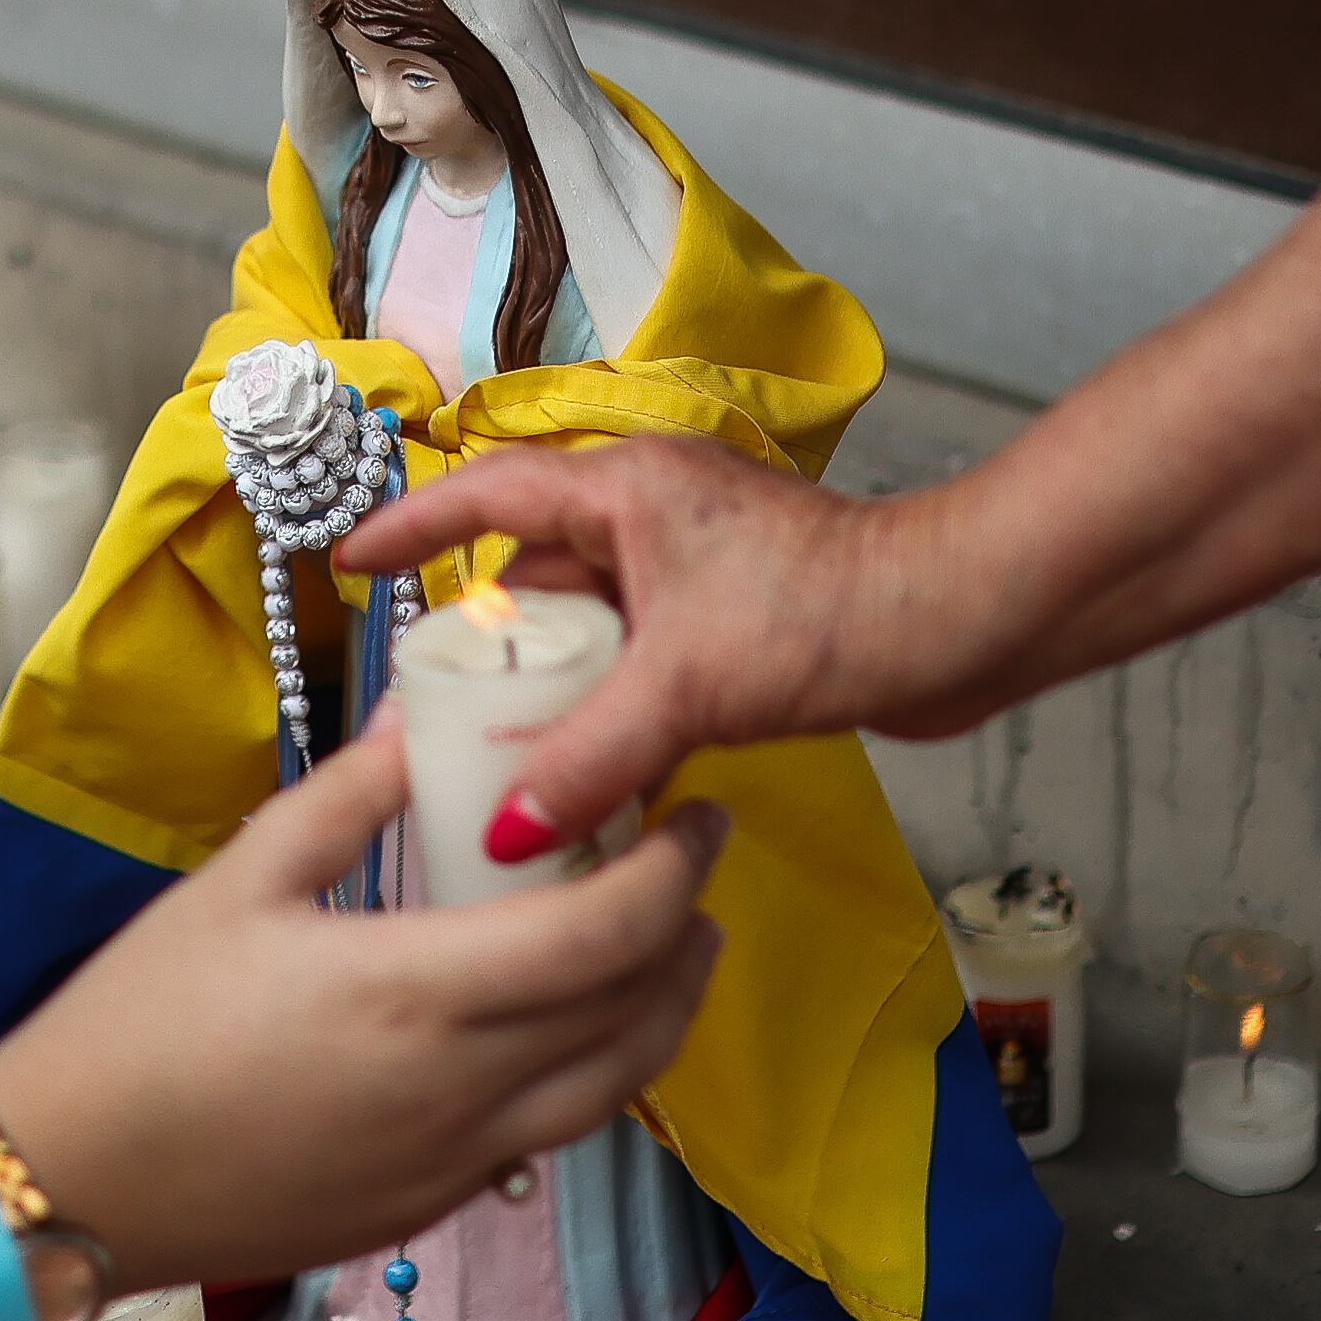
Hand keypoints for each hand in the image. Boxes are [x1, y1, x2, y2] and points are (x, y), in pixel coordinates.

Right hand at [0, 728, 729, 1292]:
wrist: (69, 1180)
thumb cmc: (140, 1021)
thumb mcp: (242, 879)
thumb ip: (352, 797)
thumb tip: (421, 720)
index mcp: (420, 992)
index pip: (610, 931)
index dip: (677, 869)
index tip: (696, 812)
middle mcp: (462, 1088)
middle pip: (640, 1014)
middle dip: (689, 932)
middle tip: (691, 865)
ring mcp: (453, 1161)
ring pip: (616, 1091)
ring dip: (664, 1013)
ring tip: (666, 946)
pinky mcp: (429, 1207)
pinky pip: (551, 1135)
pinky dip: (595, 1074)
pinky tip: (567, 1026)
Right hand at [340, 438, 922, 861]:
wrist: (965, 619)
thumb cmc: (831, 611)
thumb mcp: (686, 685)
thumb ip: (589, 758)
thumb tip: (508, 831)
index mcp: (626, 489)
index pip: (491, 493)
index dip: (417, 525)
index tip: (355, 560)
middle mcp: (655, 517)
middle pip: (538, 569)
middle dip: (486, 636)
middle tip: (429, 703)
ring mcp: (698, 570)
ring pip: (595, 624)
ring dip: (554, 683)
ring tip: (495, 751)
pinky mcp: (738, 624)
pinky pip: (644, 662)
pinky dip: (612, 709)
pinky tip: (592, 771)